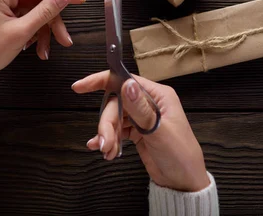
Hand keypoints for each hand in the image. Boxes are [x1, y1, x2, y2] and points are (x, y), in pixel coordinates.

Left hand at [0, 0, 84, 90]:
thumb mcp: (22, 31)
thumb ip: (46, 11)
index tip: (79, 0)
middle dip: (53, 20)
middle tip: (65, 38)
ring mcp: (3, 3)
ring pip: (36, 10)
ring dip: (45, 31)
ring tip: (47, 51)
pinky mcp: (5, 13)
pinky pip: (28, 18)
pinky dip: (36, 33)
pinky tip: (37, 49)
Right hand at [72, 72, 209, 191]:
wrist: (183, 182)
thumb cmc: (180, 155)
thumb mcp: (159, 131)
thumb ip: (141, 109)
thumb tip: (126, 84)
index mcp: (159, 96)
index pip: (126, 80)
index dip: (101, 81)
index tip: (80, 87)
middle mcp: (150, 103)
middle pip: (116, 104)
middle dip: (107, 123)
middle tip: (104, 143)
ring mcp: (143, 118)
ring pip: (115, 118)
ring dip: (107, 134)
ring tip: (107, 151)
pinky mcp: (138, 132)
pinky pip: (117, 130)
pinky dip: (110, 139)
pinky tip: (105, 150)